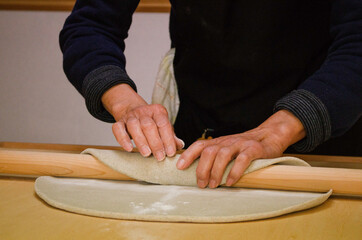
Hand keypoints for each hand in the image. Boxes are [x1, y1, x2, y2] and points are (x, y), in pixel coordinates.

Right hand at [101, 84, 183, 159]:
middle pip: (149, 125)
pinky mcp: (119, 121)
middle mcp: (144, 111)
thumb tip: (180, 145)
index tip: (170, 153)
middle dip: (155, 143)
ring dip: (141, 141)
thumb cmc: (152, 122)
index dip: (168, 139)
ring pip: (134, 126)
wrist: (133, 109)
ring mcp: (131, 116)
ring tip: (146, 154)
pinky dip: (123, 139)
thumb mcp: (163, 126)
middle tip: (160, 157)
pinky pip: (118, 128)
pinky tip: (129, 148)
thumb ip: (171, 136)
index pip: (164, 124)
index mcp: (158, 111)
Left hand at [176, 110, 305, 187]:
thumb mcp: (226, 148)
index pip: (199, 145)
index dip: (188, 154)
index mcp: (218, 142)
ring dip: (215, 172)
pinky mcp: (253, 150)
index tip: (179, 167)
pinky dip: (234, 171)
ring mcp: (240, 144)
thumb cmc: (244, 147)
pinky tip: (229, 182)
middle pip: (209, 152)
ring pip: (223, 155)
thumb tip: (196, 172)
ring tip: (213, 185)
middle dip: (201, 169)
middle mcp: (227, 141)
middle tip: (201, 184)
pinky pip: (242, 159)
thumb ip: (214, 156)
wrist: (268, 136)